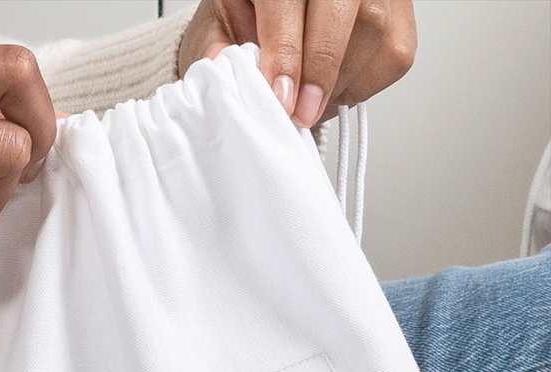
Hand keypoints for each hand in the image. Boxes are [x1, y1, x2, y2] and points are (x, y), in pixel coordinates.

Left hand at [179, 1, 416, 126]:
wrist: (270, 17)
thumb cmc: (247, 19)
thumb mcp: (221, 28)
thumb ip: (220, 50)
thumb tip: (223, 72)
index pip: (289, 2)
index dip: (287, 54)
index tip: (281, 99)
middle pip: (344, 12)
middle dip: (321, 72)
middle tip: (301, 113)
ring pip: (376, 32)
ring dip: (342, 83)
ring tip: (312, 102)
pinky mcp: (399, 14)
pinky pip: (394, 55)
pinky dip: (364, 86)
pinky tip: (336, 90)